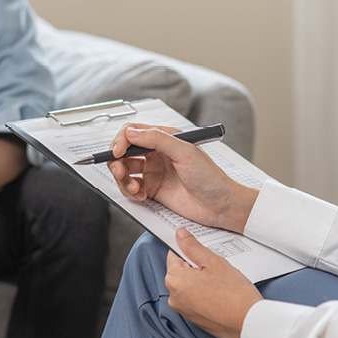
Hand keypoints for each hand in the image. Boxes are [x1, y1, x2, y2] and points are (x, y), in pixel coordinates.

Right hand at [107, 124, 257, 232]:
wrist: (220, 205)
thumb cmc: (210, 177)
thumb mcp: (185, 153)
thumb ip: (157, 140)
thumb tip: (131, 133)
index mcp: (164, 138)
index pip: (133, 132)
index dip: (120, 141)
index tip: (117, 152)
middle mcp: (156, 153)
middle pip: (123, 151)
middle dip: (116, 161)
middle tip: (120, 172)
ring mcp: (153, 171)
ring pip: (124, 170)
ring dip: (122, 179)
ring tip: (134, 188)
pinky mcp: (152, 189)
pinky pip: (131, 187)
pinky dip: (130, 192)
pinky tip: (141, 195)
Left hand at [166, 227, 262, 337]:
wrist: (249, 324)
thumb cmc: (234, 294)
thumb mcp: (214, 262)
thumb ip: (193, 247)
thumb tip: (180, 235)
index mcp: (175, 280)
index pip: (174, 254)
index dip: (188, 248)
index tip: (200, 248)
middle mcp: (174, 297)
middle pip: (181, 271)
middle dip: (196, 265)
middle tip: (215, 266)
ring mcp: (183, 310)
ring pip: (189, 285)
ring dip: (201, 279)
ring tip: (220, 280)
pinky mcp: (194, 318)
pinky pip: (194, 298)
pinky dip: (204, 292)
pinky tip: (220, 292)